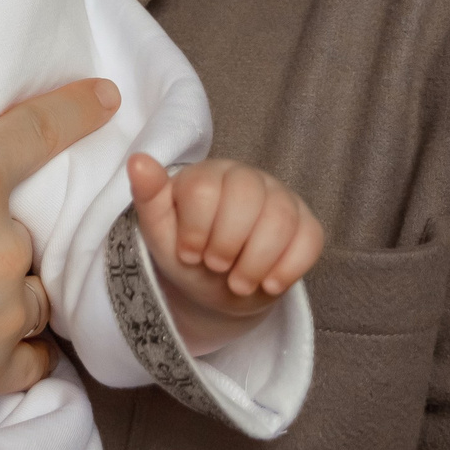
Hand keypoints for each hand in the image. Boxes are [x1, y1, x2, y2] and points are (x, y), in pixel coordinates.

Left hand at [127, 155, 323, 353]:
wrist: (219, 288)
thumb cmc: (189, 254)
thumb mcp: (160, 232)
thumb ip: (148, 196)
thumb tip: (138, 161)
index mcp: (207, 174)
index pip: (204, 188)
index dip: (195, 229)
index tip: (188, 254)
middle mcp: (247, 177)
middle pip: (246, 197)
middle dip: (227, 243)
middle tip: (215, 267)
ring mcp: (281, 198)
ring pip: (280, 218)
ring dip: (256, 261)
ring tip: (238, 283)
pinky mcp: (306, 224)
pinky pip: (310, 238)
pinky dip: (288, 268)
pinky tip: (268, 284)